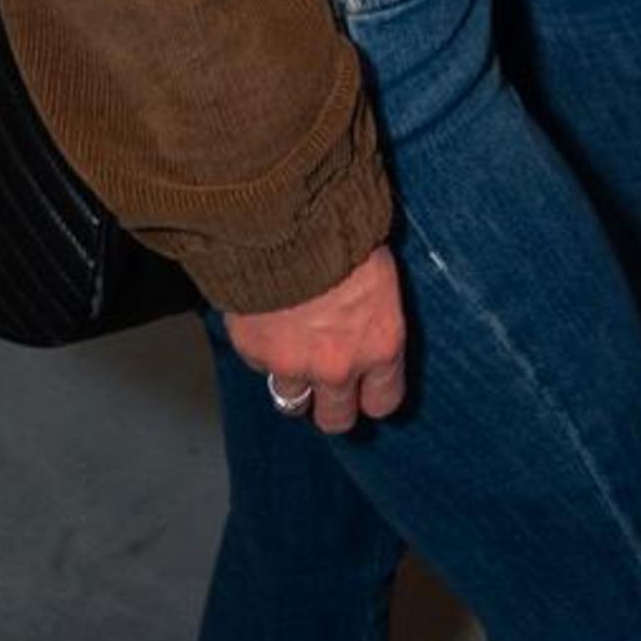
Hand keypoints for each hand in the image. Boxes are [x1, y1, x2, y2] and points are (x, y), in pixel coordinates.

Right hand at [225, 243, 406, 434]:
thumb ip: (373, 316)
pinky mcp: (256, 353)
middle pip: (337, 419)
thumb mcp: (379, 276)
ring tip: (292, 354)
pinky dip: (263, 350)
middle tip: (327, 385)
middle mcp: (339, 366)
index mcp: (381, 344)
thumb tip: (366, 324)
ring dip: (293, 382)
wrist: (288, 221)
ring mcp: (294, 365)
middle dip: (332, 406)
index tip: (367, 389)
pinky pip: (259, 366)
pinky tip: (267, 321)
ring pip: (292, 402)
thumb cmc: (342, 234)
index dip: (372, 395)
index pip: (384, 401)